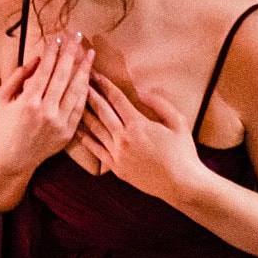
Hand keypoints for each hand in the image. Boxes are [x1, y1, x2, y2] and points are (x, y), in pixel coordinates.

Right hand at [0, 33, 93, 173]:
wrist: (14, 159)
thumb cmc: (5, 125)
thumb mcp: (1, 98)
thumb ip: (17, 76)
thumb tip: (37, 59)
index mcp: (28, 102)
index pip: (45, 70)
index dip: (52, 52)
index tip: (57, 37)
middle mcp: (46, 111)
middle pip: (63, 75)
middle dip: (71, 53)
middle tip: (77, 36)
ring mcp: (59, 122)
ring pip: (76, 90)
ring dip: (84, 69)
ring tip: (89, 52)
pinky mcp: (68, 131)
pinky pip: (80, 107)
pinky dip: (85, 91)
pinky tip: (89, 77)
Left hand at [78, 73, 203, 201]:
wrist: (181, 184)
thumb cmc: (183, 152)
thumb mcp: (178, 122)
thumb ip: (161, 104)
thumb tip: (143, 93)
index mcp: (138, 124)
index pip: (116, 98)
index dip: (104, 84)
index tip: (96, 73)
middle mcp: (123, 137)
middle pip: (101, 110)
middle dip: (90, 93)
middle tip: (80, 80)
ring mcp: (117, 153)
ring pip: (95, 128)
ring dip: (84, 112)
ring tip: (74, 100)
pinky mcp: (115, 167)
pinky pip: (95, 150)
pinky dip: (85, 139)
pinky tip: (77, 130)